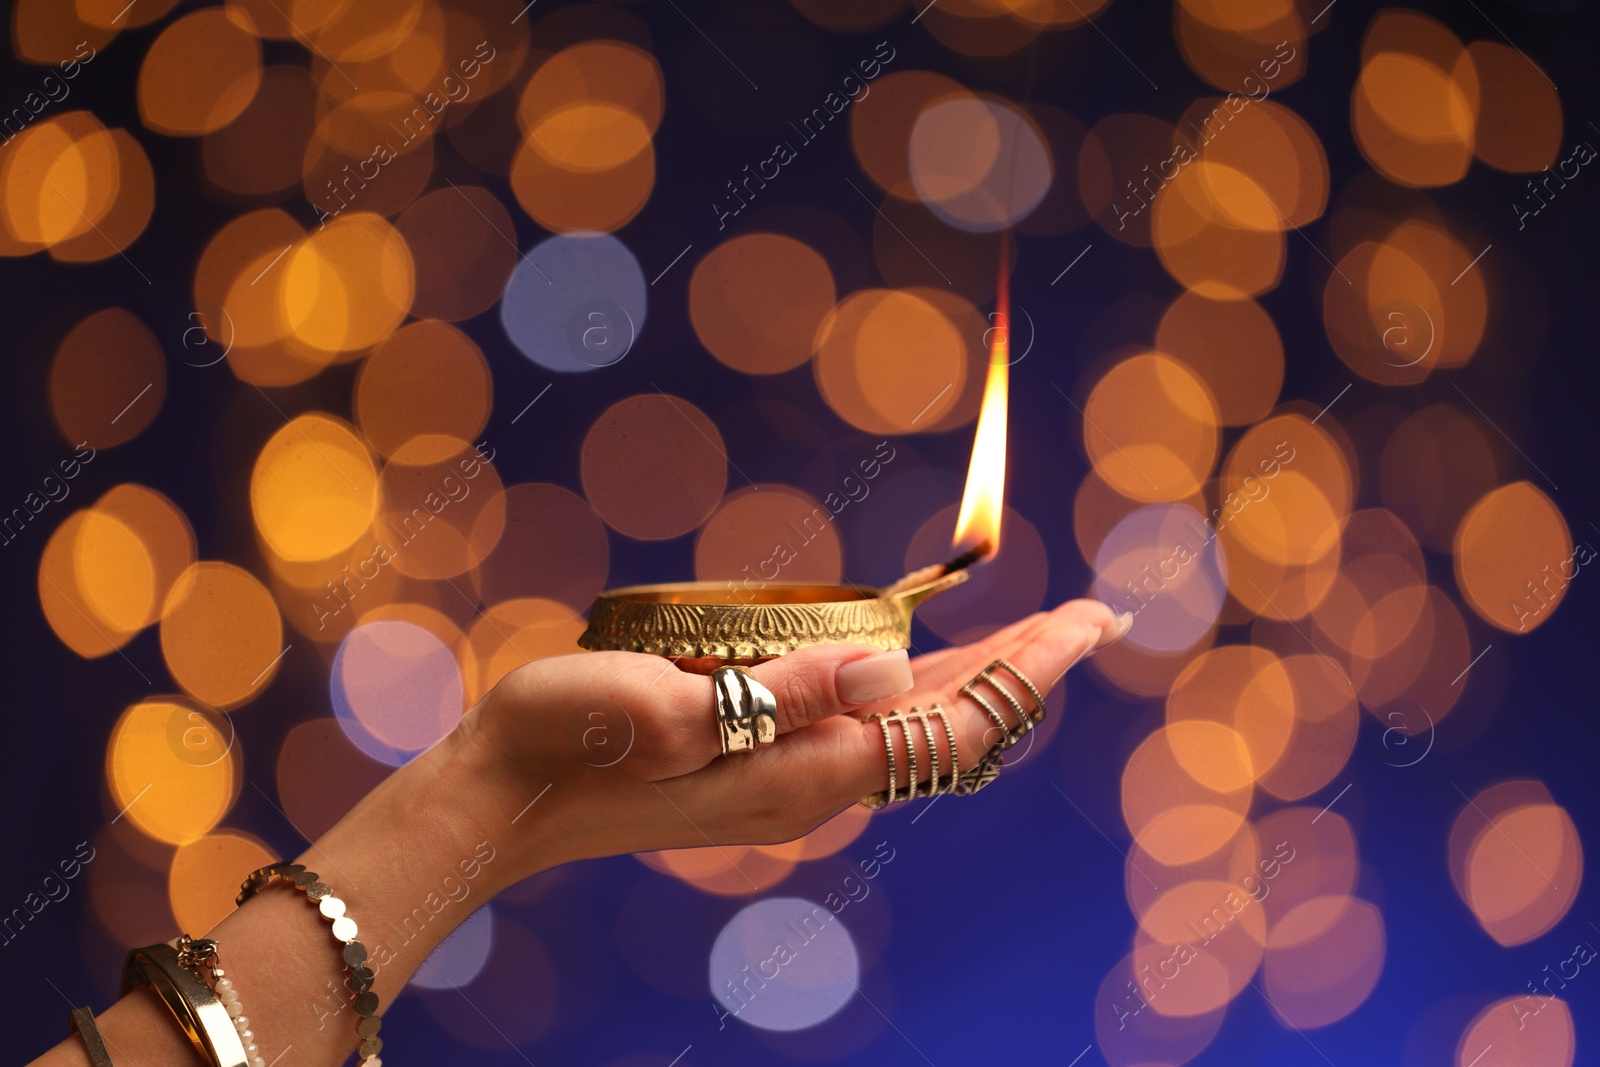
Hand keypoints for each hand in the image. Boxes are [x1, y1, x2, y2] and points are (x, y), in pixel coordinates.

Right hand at [458, 598, 1129, 877]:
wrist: (504, 797)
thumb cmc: (569, 741)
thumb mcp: (670, 707)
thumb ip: (788, 695)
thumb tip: (897, 673)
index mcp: (805, 770)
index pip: (950, 721)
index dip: (1026, 668)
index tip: (1090, 619)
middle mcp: (812, 783)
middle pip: (947, 727)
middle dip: (1022, 670)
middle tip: (1089, 616)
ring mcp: (786, 778)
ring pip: (911, 727)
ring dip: (976, 679)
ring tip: (1031, 638)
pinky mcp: (757, 763)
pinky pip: (866, 725)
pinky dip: (916, 689)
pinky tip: (920, 668)